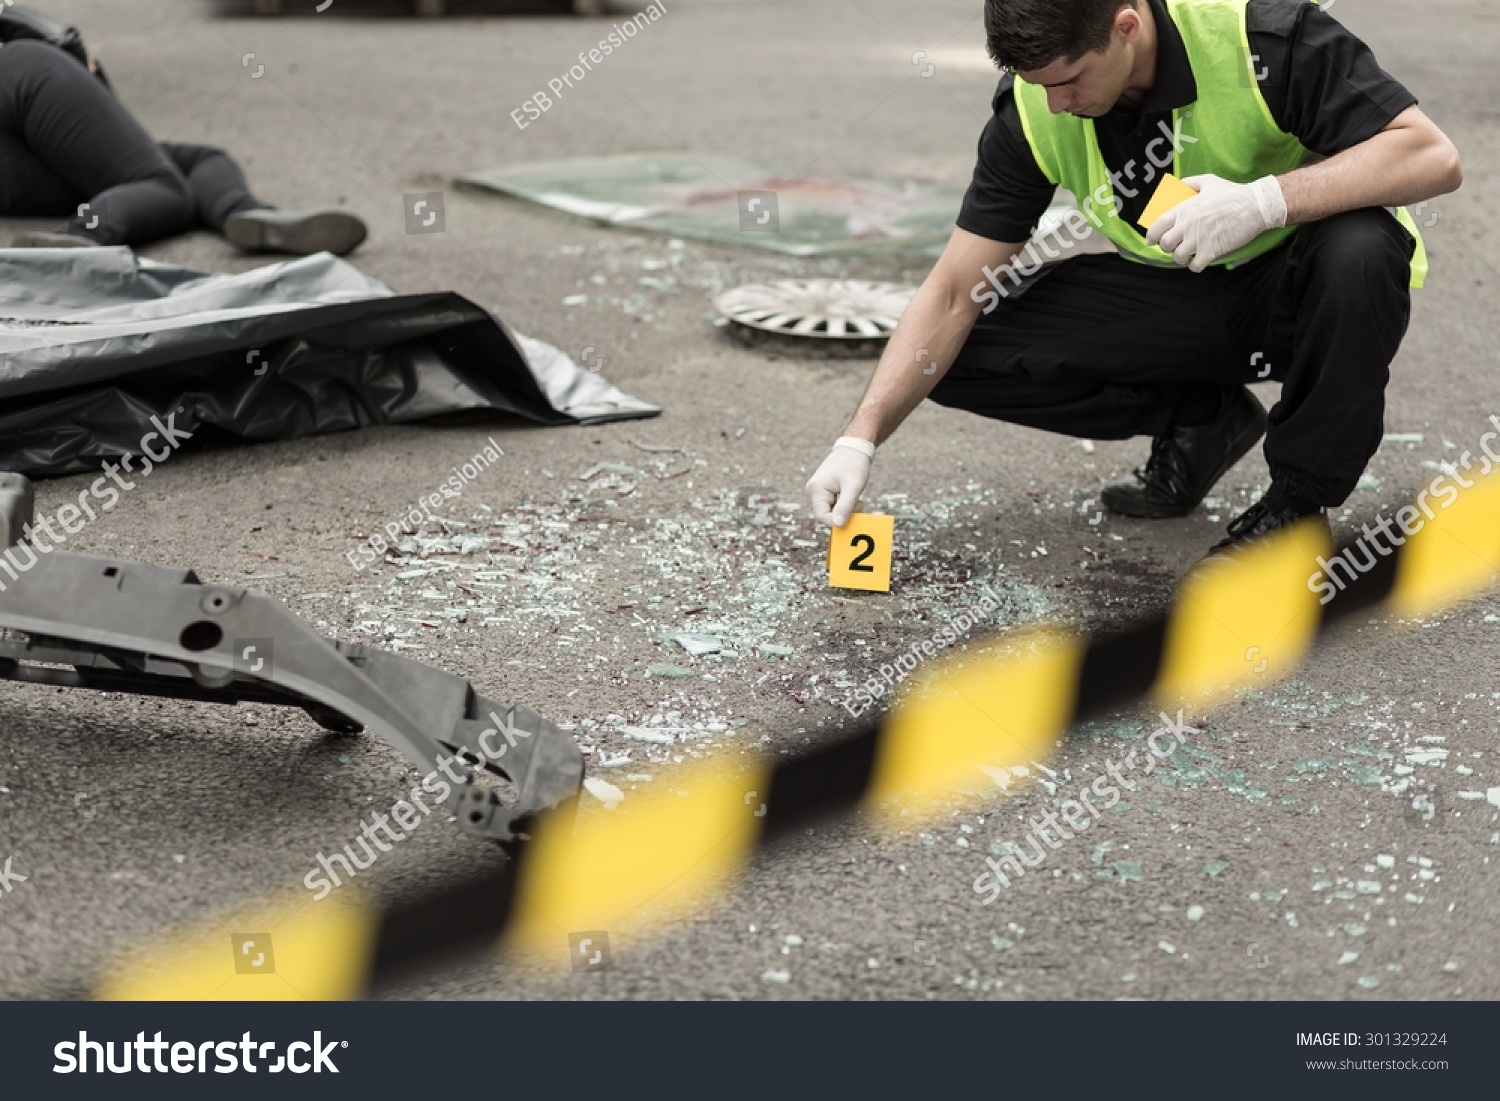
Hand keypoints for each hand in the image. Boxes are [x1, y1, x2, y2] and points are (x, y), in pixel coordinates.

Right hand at [806, 442, 871, 528]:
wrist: (855, 447)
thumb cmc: (854, 464)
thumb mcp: (853, 486)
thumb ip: (845, 506)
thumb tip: (838, 525)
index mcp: (817, 489)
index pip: (822, 516)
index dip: (838, 521)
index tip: (855, 516)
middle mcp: (814, 490)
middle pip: (826, 514)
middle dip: (843, 515)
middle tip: (859, 506)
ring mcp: (819, 490)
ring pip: (831, 510)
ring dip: (845, 510)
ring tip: (858, 500)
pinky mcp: (826, 490)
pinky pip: (833, 504)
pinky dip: (845, 505)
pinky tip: (854, 498)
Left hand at [1146, 174, 1285, 272]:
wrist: (1256, 205)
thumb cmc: (1232, 193)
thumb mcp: (1208, 180)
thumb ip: (1190, 182)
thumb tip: (1178, 185)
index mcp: (1184, 209)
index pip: (1157, 227)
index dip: (1151, 236)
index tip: (1152, 240)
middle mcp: (1188, 225)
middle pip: (1165, 245)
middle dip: (1167, 248)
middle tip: (1175, 246)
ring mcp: (1199, 239)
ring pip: (1177, 257)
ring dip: (1181, 257)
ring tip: (1188, 253)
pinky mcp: (1211, 251)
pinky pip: (1194, 266)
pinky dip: (1195, 265)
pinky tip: (1200, 259)